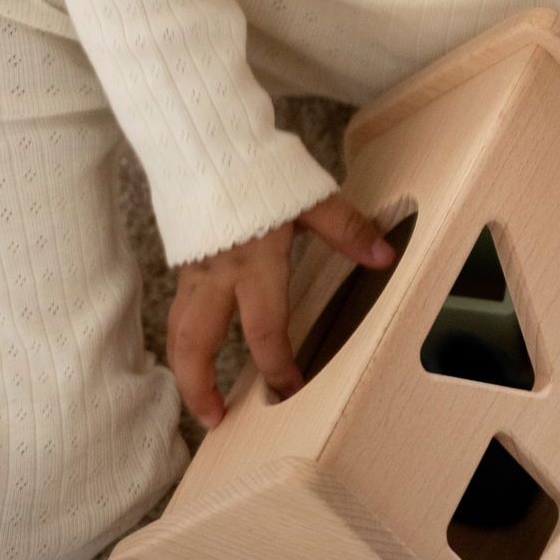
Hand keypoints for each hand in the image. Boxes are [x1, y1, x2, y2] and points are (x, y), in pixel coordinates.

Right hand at [167, 190, 395, 430]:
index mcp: (253, 264)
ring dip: (185, 371)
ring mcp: (194, 269)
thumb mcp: (308, 196)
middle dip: (201, 388)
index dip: (278, 367)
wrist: (205, 137)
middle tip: (215, 421)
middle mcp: (217, 275)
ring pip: (178, 332)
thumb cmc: (256, 166)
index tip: (289, 388)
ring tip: (199, 401)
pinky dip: (181, 338)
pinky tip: (192, 350)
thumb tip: (383, 253)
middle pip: (198, 345)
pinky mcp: (184, 259)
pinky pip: (177, 309)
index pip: (264, 331)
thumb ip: (345, 228)